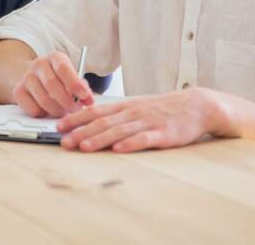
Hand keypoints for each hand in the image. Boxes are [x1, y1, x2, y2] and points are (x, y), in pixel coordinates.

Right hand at [12, 51, 93, 117]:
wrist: (36, 78)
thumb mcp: (72, 77)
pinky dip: (43, 114)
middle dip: (66, 101)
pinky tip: (48, 111)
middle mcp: (39, 64)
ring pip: (43, 99)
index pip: (63, 68)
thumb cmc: (60, 79)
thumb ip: (81, 86)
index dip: (75, 84)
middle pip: (51, 84)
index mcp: (55, 57)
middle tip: (76, 110)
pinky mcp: (18, 91)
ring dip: (57, 110)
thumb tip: (87, 100)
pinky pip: (32, 109)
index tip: (85, 97)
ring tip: (64, 113)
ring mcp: (26, 77)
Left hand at [57, 87, 225, 152]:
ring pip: (119, 130)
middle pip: (103, 122)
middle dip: (81, 132)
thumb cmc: (162, 109)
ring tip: (84, 147)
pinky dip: (130, 143)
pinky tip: (119, 149)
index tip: (59, 126)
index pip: (95, 111)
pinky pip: (145, 138)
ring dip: (100, 139)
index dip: (76, 119)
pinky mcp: (163, 133)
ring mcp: (147, 122)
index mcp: (125, 106)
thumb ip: (117, 115)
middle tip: (64, 142)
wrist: (195, 105)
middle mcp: (132, 112)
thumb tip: (92, 122)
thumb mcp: (137, 108)